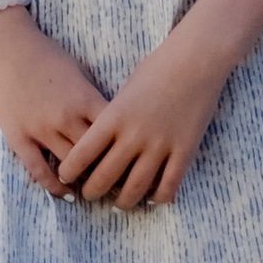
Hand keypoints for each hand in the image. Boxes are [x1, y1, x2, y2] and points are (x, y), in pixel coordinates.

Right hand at [0, 12, 112, 196]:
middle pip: (95, 155)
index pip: (115, 134)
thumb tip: (113, 119)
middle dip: (109, 170)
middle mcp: (66, 118)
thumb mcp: (79, 70)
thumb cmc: (45, 54)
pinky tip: (65, 193)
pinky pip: (39, 171)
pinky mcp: (19, 138)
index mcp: (85, 98)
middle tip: (120, 183)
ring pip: (70, 166)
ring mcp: (41, 130)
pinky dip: (54, 186)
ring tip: (96, 190)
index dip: (126, 150)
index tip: (134, 162)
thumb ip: (94, 96)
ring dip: (84, 179)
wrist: (6, 47)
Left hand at [55, 23, 234, 208]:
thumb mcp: (126, 90)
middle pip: (104, 178)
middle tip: (89, 194)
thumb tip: (102, 143)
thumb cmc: (158, 68)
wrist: (196, 59)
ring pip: (134, 190)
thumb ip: (113, 118)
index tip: (65, 176)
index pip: (82, 154)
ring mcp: (160, 146)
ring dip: (122, 202)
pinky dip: (157, 198)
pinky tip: (152, 197)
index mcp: (115, 116)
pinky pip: (168, 187)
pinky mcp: (184, 152)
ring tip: (118, 203)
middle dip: (92, 192)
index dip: (68, 171)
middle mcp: (134, 135)